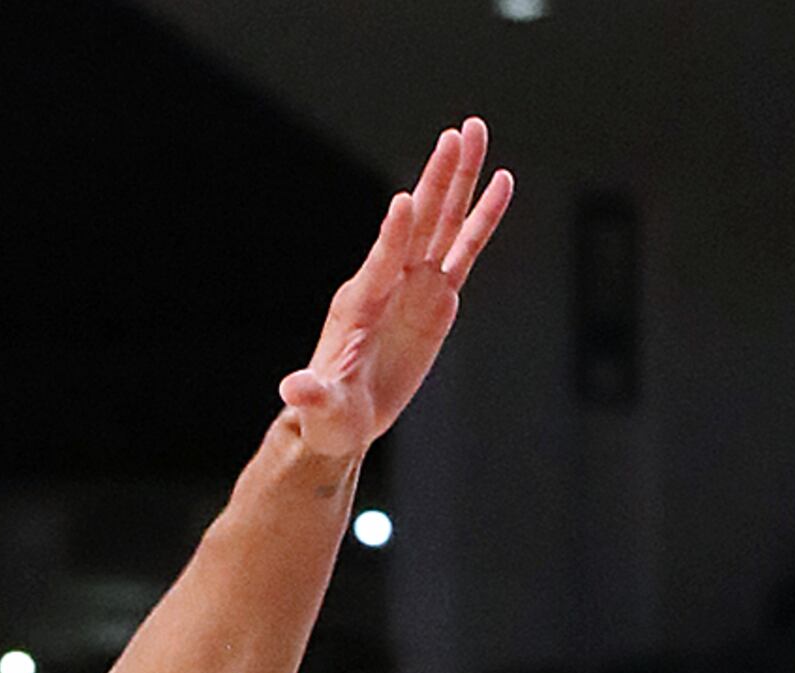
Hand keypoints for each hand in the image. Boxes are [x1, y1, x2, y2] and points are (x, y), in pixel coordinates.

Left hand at [280, 117, 514, 471]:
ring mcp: (415, 284)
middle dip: (439, 179)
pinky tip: (501, 184)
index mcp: (362, 302)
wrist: (344, 416)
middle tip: (459, 134)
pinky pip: (465, 251)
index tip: (404, 201)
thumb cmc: (330, 414)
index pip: (382, 262)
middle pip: (421, 222)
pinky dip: (482, 219)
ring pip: (444, 223)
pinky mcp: (437, 298)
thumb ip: (313, 394)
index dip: (393, 236)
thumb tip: (293, 389)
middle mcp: (390, 281)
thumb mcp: (321, 407)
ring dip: (462, 180)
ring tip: (476, 133)